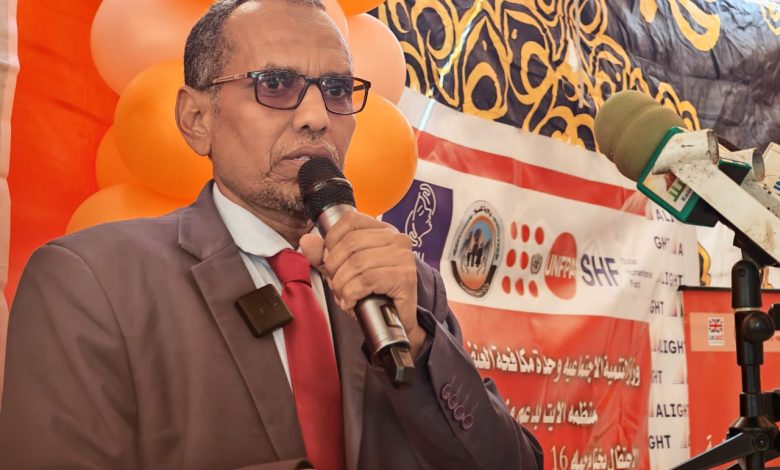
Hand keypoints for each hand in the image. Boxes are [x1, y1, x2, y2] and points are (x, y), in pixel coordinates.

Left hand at [299, 211, 426, 356]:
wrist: (395, 320)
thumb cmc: (372, 292)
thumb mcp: (344, 270)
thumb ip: (324, 255)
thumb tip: (306, 241)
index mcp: (382, 231)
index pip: (351, 220)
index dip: (332, 239)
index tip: (330, 260)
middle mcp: (397, 239)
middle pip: (351, 243)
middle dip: (335, 267)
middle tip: (336, 284)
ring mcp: (403, 257)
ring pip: (358, 262)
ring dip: (342, 284)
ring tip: (343, 296)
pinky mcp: (405, 277)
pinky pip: (368, 280)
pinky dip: (352, 293)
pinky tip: (351, 302)